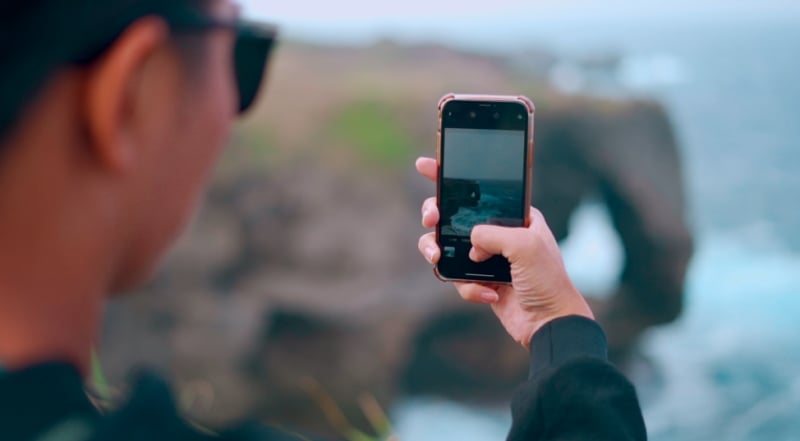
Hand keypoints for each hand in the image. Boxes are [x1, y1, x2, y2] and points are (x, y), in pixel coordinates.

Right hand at [415, 157, 593, 348]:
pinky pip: (456, 277)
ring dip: (438, 250)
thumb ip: (492, 233)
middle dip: (436, 215)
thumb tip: (471, 241)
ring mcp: (486, 257)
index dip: (449, 176)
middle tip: (431, 219)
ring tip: (438, 257)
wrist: (550, 323)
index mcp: (515, 216)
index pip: (479, 188)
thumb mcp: (525, 244)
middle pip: (452, 214)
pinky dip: (468, 287)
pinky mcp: (479, 281)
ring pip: (446, 245)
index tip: (424, 166)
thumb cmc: (547, 280)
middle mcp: (498, 233)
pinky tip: (490, 294)